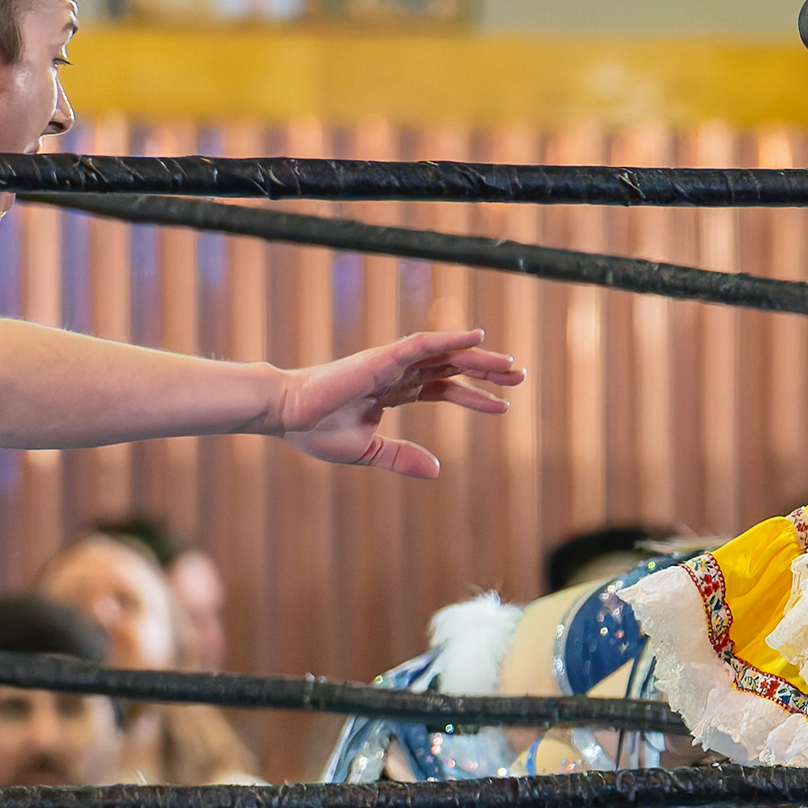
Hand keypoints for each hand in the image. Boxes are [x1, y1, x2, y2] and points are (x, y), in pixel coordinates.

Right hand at [266, 328, 521, 479]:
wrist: (287, 416)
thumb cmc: (317, 431)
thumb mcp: (368, 451)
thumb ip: (402, 458)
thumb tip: (436, 470)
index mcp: (393, 391)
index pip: (442, 388)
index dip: (473, 396)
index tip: (503, 406)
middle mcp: (396, 373)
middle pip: (450, 367)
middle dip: (485, 371)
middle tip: (520, 376)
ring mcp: (390, 362)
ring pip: (444, 354)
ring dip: (478, 356)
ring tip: (510, 364)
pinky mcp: (381, 358)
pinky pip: (422, 344)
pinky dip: (449, 339)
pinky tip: (475, 337)